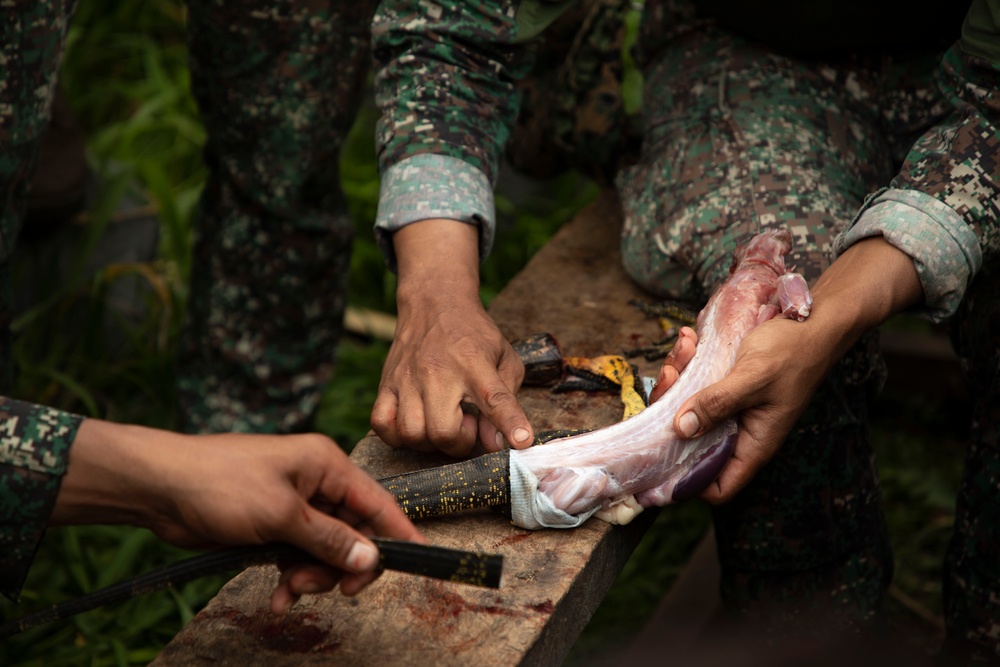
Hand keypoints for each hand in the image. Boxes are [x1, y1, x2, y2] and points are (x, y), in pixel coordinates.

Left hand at [53, 421, 424, 611]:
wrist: (160, 488)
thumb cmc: (222, 484)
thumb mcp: (282, 514)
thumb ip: (330, 539)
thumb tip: (373, 558)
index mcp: (326, 466)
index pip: (377, 502)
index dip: (397, 532)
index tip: (417, 560)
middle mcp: (316, 484)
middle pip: (353, 533)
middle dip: (339, 566)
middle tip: (316, 588)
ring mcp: (294, 506)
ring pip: (325, 551)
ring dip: (311, 576)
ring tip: (286, 591)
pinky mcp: (272, 525)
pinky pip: (297, 556)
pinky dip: (291, 577)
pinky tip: (276, 598)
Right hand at [371, 219, 533, 456]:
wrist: (435, 302)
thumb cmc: (474, 335)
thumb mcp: (504, 358)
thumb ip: (506, 402)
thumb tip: (494, 443)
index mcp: (475, 365)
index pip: (495, 399)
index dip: (510, 424)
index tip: (521, 442)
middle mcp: (439, 373)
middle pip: (443, 431)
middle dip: (459, 443)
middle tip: (467, 426)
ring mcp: (408, 379)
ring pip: (412, 433)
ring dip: (431, 441)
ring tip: (442, 422)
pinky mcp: (386, 383)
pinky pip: (382, 424)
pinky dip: (397, 435)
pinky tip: (415, 425)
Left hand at [656, 237, 923, 502]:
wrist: (814, 319)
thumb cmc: (793, 351)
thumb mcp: (752, 377)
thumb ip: (717, 404)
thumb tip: (681, 430)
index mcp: (753, 444)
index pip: (717, 488)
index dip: (687, 484)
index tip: (656, 459)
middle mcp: (739, 432)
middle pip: (690, 445)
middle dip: (669, 413)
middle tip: (669, 376)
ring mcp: (731, 410)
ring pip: (687, 411)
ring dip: (677, 381)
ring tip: (683, 350)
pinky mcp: (725, 388)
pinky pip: (695, 385)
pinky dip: (687, 364)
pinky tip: (690, 340)